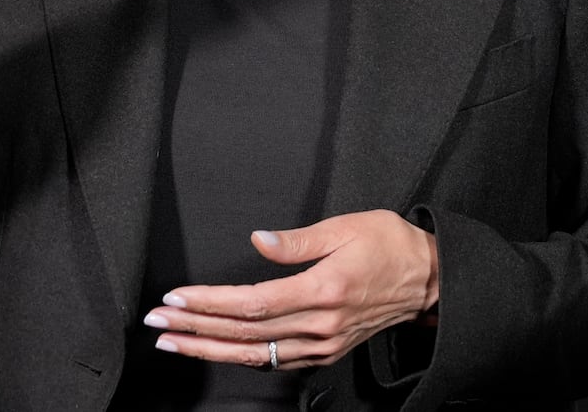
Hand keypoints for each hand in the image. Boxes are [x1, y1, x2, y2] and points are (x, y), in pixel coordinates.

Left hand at [143, 210, 438, 370]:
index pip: (253, 303)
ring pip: (257, 353)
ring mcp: (324, 343)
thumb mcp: (347, 226)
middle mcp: (321, 324)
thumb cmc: (390, 245)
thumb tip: (259, 239)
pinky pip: (277, 360)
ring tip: (173, 343)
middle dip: (196, 329)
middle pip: (246, 333)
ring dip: (210, 350)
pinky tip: (216, 350)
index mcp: (324, 289)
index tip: (176, 299)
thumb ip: (299, 239)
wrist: (429, 280)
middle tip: (157, 324)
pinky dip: (242, 357)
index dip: (210, 303)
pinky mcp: (327, 351)